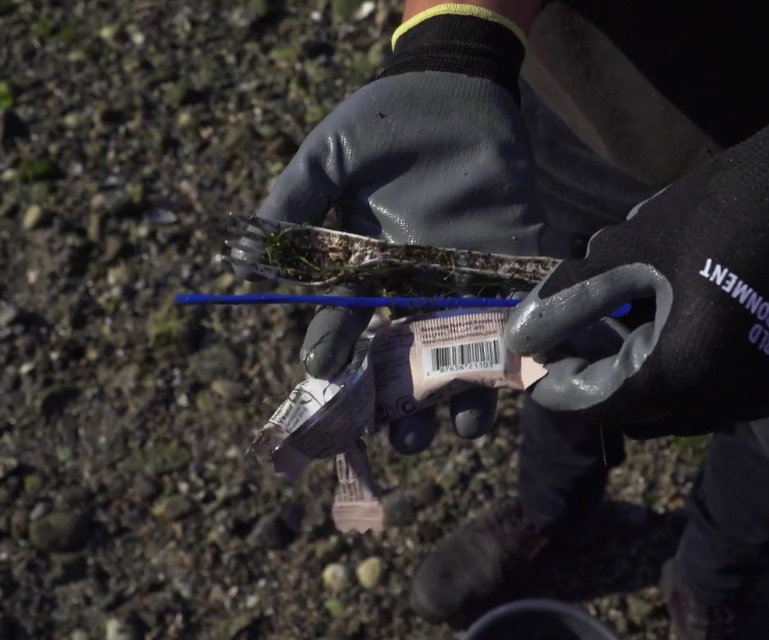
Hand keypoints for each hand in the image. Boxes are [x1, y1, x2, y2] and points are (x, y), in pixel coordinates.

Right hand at [231, 9, 541, 451]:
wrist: (454, 84)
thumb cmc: (384, 120)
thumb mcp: (327, 159)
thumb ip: (293, 205)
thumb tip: (245, 260)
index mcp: (370, 269)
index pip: (348, 325)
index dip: (333, 351)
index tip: (322, 377)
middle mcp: (418, 285)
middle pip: (410, 357)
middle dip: (405, 403)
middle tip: (403, 439)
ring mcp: (469, 277)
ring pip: (466, 350)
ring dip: (466, 394)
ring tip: (463, 430)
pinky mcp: (514, 260)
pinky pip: (522, 310)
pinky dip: (523, 346)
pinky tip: (520, 381)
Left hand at [504, 54, 768, 435]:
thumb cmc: (729, 202)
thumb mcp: (637, 242)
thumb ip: (574, 298)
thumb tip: (521, 337)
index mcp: (690, 366)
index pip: (605, 403)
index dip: (564, 386)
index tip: (541, 361)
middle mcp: (738, 397)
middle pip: (647, 416)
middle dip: (607, 387)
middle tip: (584, 342)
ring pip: (691, 413)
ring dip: (653, 386)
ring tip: (634, 330)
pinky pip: (733, 398)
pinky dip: (699, 379)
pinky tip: (688, 329)